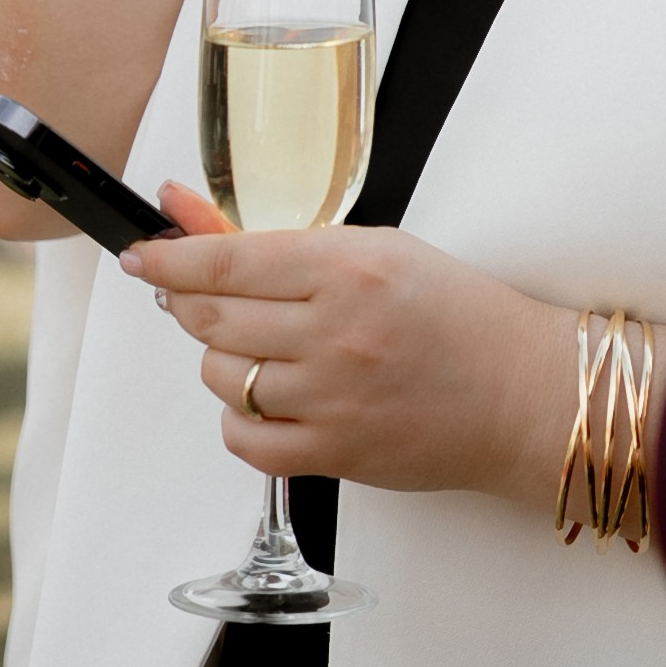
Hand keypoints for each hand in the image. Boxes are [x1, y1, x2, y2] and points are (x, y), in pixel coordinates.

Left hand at [141, 184, 569, 501]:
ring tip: (262, 347)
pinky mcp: (336, 452)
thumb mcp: (379, 250)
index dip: (169, 259)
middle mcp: (336, 331)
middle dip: (190, 304)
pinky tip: (268, 399)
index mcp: (349, 266)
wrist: (523, 392)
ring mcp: (333, 396)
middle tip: (196, 297)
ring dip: (223, 359)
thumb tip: (187, 214)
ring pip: (222, 376)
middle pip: (211, 318)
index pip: (226, 261)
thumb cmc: (460, 316)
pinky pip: (246, 440)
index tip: (142, 257)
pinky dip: (240, 419)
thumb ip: (283, 241)